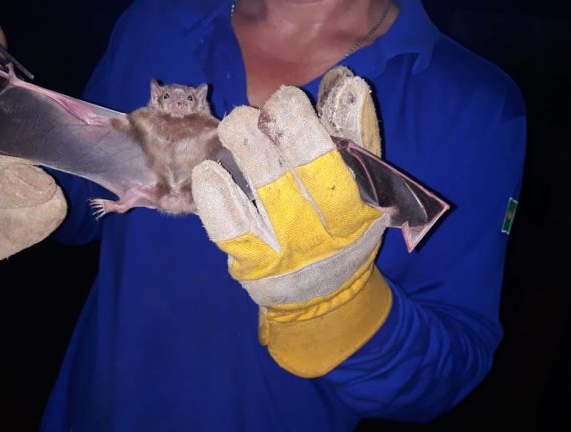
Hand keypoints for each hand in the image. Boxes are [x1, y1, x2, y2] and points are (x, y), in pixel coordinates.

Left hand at [192, 68, 391, 376]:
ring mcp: (290, 247)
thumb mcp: (363, 190)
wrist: (323, 300)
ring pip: (268, 191)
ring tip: (235, 124)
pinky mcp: (254, 264)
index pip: (347, 155)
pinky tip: (206, 171)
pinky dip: (217, 198)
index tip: (300, 94)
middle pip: (311, 169)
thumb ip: (355, 137)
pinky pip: (232, 228)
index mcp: (361, 205)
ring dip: (249, 150)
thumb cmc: (341, 230)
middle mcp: (329, 228)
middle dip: (286, 127)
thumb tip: (343, 84)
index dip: (326, 120)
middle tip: (265, 106)